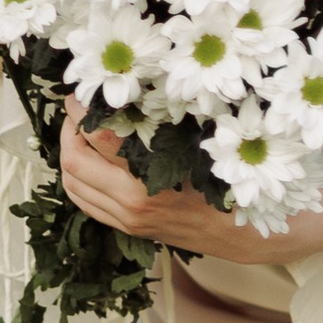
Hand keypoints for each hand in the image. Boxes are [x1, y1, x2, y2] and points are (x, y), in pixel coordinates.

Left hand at [59, 104, 322, 264]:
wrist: (254, 235)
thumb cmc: (237, 182)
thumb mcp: (206, 144)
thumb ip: (170, 122)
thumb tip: (139, 87)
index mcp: (149, 184)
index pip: (96, 140)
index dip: (83, 110)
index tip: (83, 88)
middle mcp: (133, 205)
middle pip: (73, 163)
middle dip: (68, 130)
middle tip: (77, 106)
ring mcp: (129, 220)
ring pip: (74, 187)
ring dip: (70, 154)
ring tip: (80, 128)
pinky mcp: (131, 228)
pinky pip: (87, 204)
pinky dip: (80, 178)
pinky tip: (90, 158)